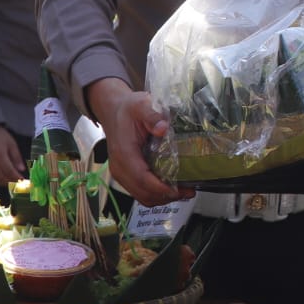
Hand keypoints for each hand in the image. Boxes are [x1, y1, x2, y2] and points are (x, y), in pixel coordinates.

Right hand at [0, 125, 25, 185]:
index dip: (16, 177)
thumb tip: (22, 170)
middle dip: (10, 181)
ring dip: (2, 182)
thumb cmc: (1, 137)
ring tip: (11, 182)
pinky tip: (2, 180)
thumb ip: (17, 157)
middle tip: (18, 184)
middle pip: (0, 176)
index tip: (23, 181)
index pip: (8, 170)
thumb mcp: (12, 144)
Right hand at [86, 77, 192, 206]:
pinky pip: (140, 191)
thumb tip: (163, 128)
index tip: (179, 190)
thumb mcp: (140, 105)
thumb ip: (151, 115)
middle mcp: (120, 168)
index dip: (161, 188)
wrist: (114, 111)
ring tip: (184, 192)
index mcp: (124, 153)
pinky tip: (172, 188)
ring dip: (162, 198)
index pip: (141, 178)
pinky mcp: (126, 175)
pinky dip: (156, 194)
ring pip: (141, 196)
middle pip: (142, 192)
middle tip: (189, 191)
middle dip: (166, 196)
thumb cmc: (128, 109)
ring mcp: (122, 173)